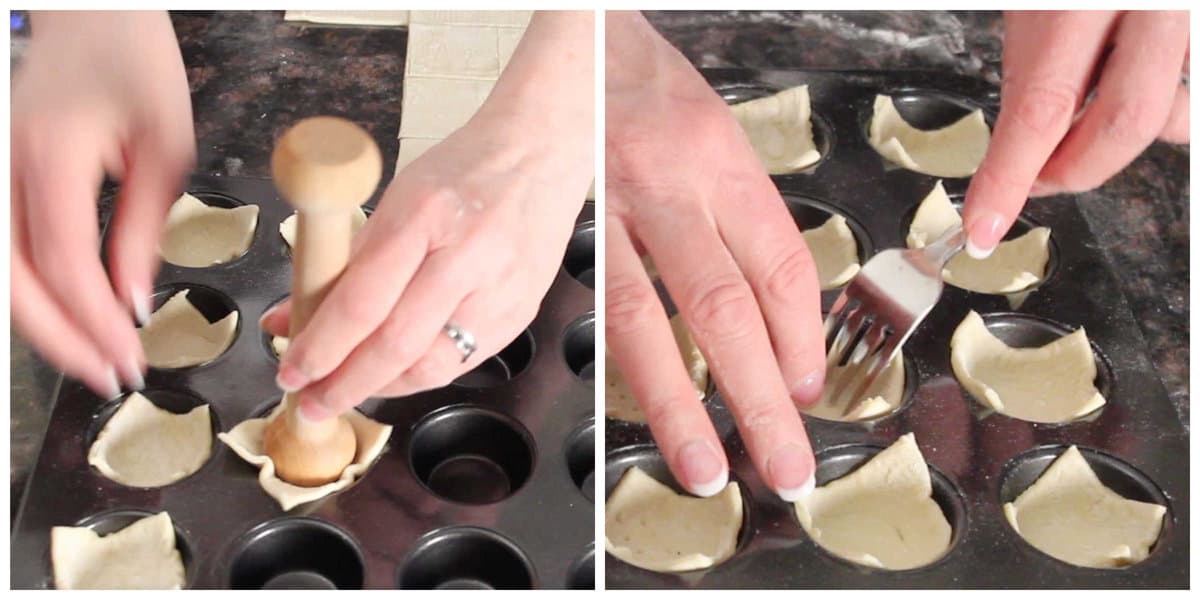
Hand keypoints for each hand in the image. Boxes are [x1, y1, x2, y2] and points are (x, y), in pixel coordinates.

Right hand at [11, 11, 194, 397]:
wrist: (91, 18)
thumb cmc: (133, 66)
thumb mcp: (164, 147)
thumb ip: (142, 228)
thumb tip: (133, 300)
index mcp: (50, 159)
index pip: (64, 266)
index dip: (95, 323)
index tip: (131, 358)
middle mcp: (4, 170)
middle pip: (14, 282)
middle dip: (62, 341)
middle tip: (112, 376)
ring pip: (0, 274)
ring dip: (41, 326)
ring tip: (91, 359)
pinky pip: (4, 253)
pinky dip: (30, 293)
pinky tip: (69, 318)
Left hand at [261, 11, 593, 418]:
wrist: (540, 156)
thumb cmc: (463, 170)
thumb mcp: (397, 199)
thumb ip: (349, 262)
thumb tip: (291, 317)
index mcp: (426, 216)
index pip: (362, 301)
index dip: (321, 347)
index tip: (291, 372)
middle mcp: (469, 256)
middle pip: (396, 344)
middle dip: (345, 385)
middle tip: (310, 405)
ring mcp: (501, 290)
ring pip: (432, 366)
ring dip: (382, 387)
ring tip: (348, 392)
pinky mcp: (520, 312)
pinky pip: (462, 361)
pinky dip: (421, 375)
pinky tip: (395, 374)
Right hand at [605, 12, 822, 500]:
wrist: (572, 40)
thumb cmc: (647, 83)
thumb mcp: (715, 130)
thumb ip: (740, 213)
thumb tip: (775, 308)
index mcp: (722, 156)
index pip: (779, 265)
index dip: (801, 338)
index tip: (809, 387)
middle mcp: (672, 182)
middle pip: (724, 308)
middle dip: (758, 398)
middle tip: (784, 464)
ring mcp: (612, 205)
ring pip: (650, 321)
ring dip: (682, 406)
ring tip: (706, 467)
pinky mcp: (569, 223)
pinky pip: (606, 305)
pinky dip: (637, 363)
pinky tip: (655, 403)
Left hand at [962, 10, 1188, 256]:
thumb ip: (1035, 51)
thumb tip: (1028, 135)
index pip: (1041, 105)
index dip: (1010, 178)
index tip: (984, 226)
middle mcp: (1157, 2)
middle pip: (1127, 122)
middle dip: (1077, 168)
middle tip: (1038, 181)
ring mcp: (1192, 13)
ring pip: (1178, 112)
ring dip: (1130, 128)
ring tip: (1089, 104)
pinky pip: (1193, 86)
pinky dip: (1164, 98)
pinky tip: (1128, 69)